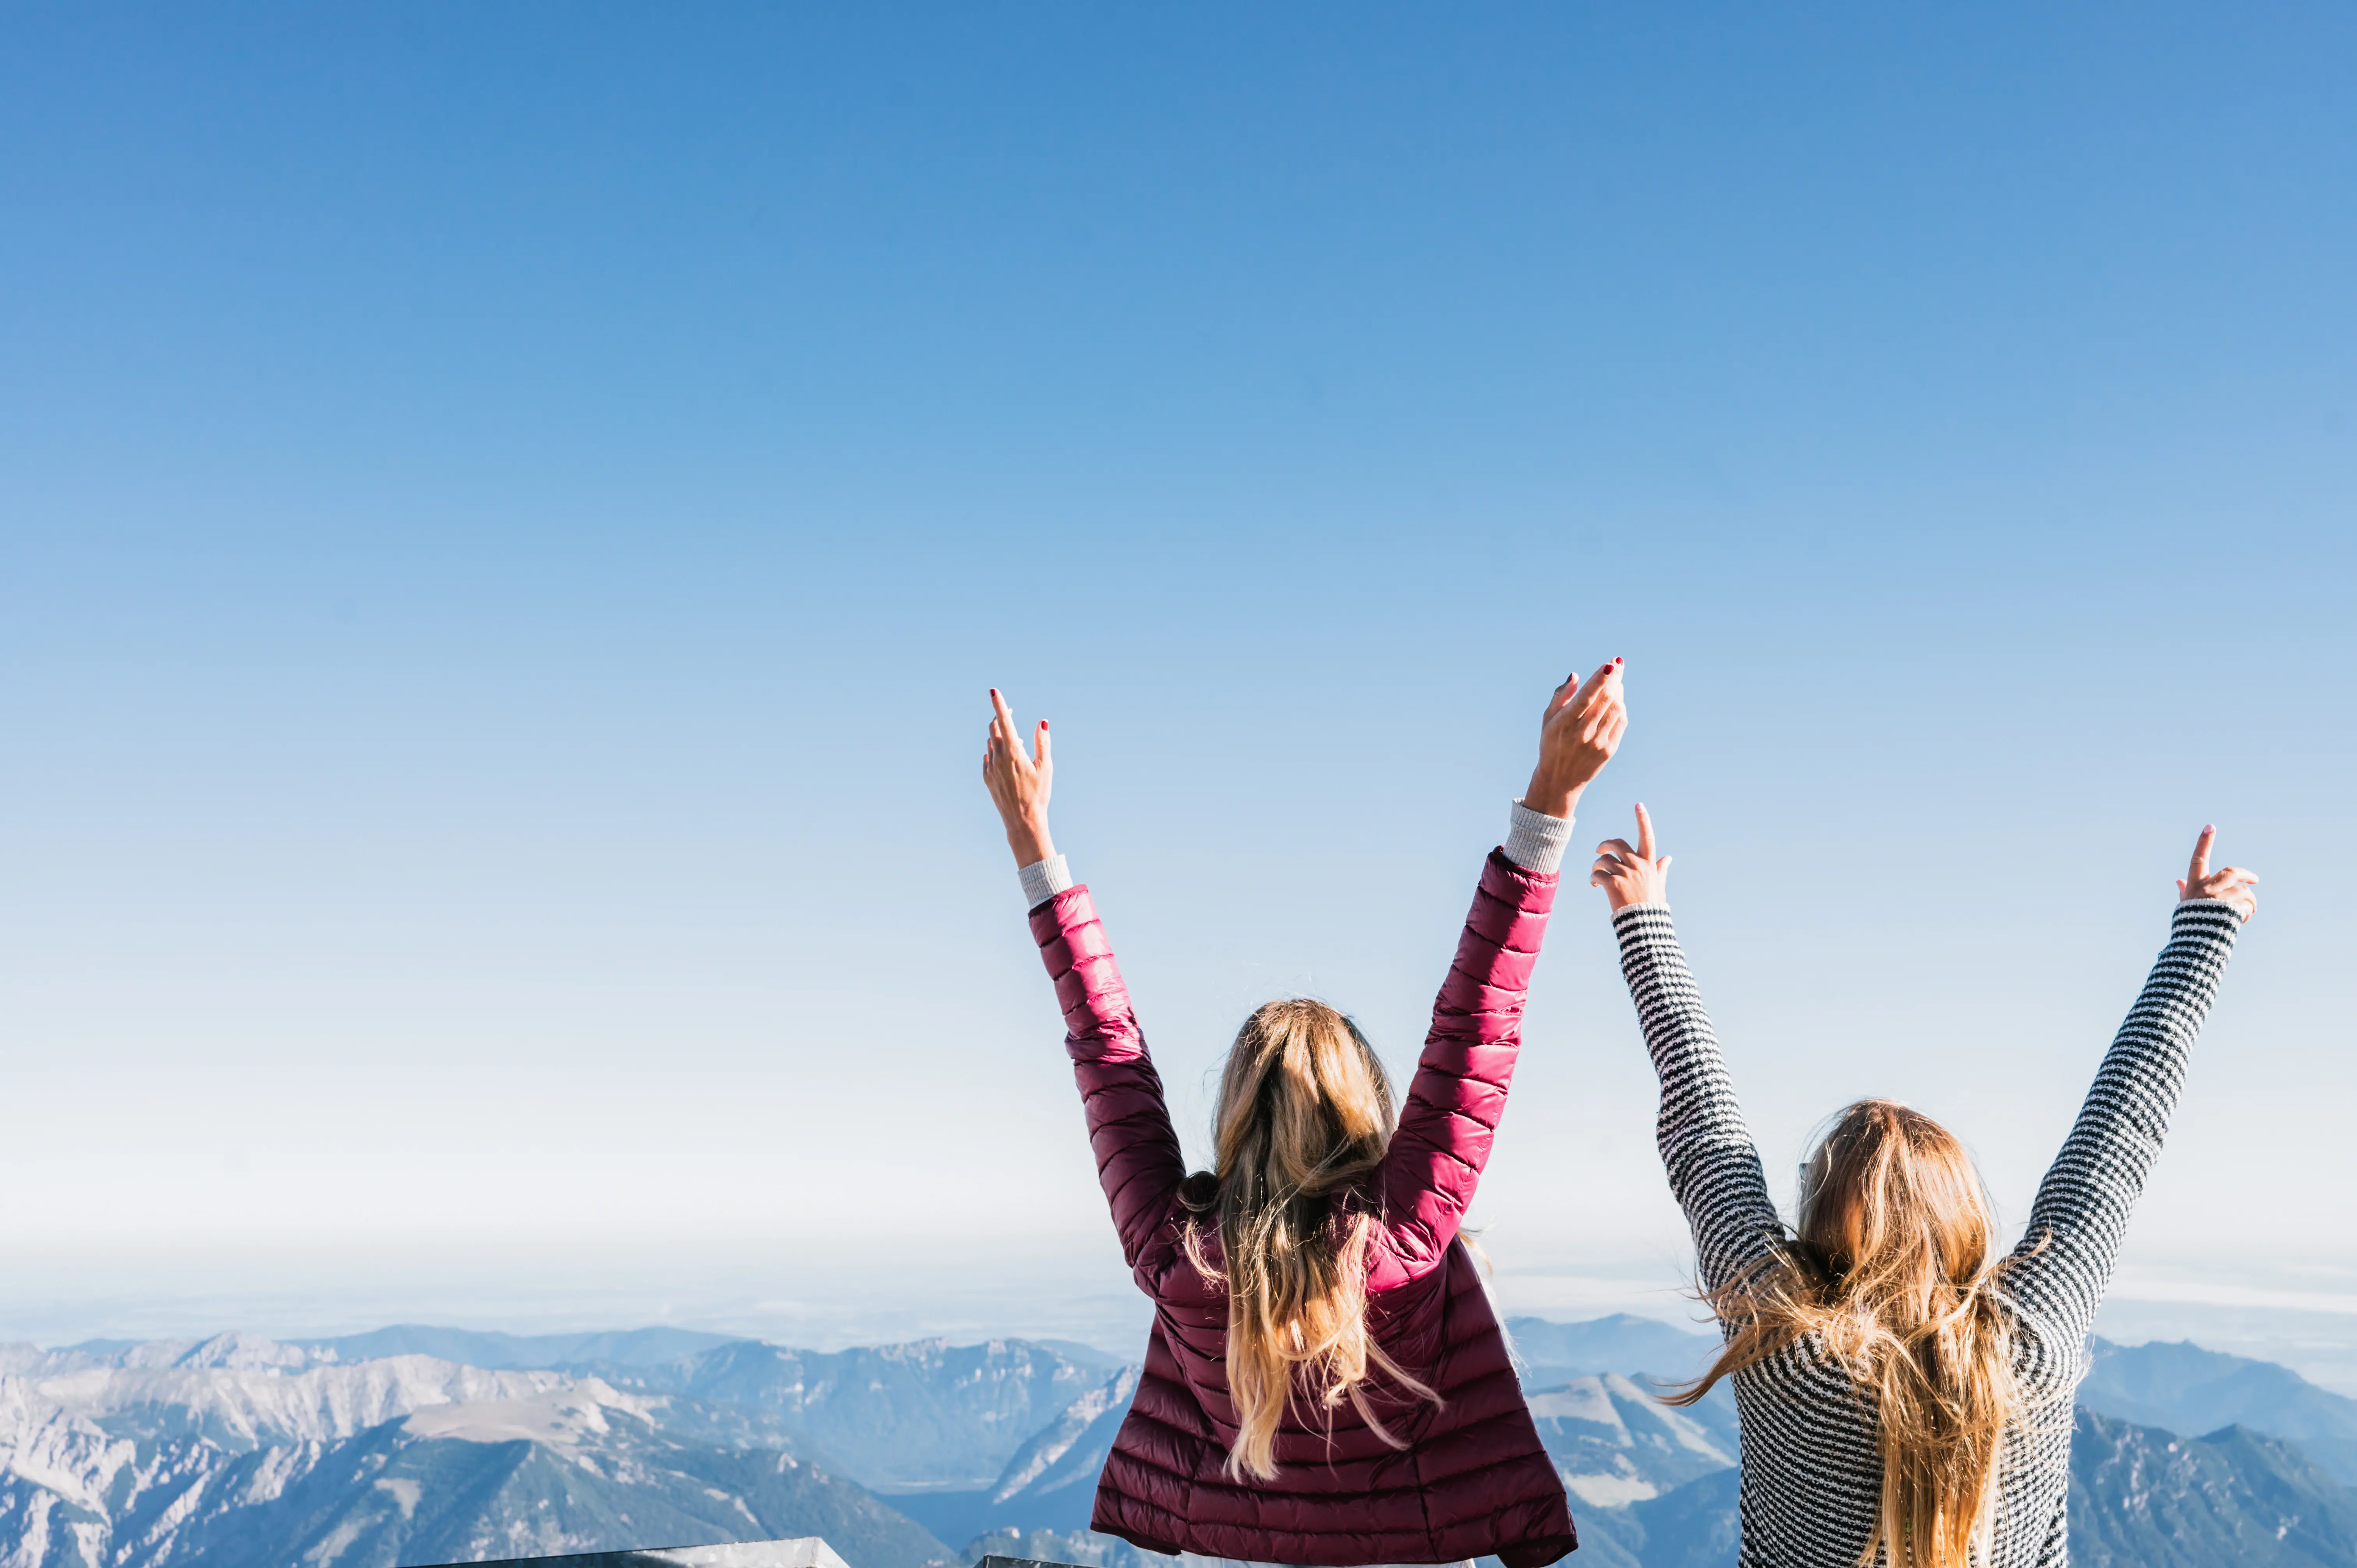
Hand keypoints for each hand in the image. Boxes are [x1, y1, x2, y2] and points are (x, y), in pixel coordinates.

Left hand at [982, 688, 1054, 866]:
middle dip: (1001, 717)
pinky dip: (995, 751)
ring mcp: (990, 768)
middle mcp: (998, 757)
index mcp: (1013, 752)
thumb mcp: (1046, 767)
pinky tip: (1006, 757)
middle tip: (1010, 713)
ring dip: (1000, 736)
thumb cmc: (1038, 794)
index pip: (1004, 721)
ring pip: (991, 742)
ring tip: (1016, 741)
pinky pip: (988, 757)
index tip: (993, 690)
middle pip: (994, 728)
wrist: (1022, 821)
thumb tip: (1042, 722)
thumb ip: (1042, 742)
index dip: (999, 704)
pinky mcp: (987, 778)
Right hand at [1522, 659, 1627, 819]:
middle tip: (1618, 664)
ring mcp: (1597, 743)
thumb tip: (1575, 676)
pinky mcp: (1609, 750)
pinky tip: (1616, 700)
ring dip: (1618, 691)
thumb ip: (1560, 696)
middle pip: (1605, 700)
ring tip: (1615, 682)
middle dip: (1614, 679)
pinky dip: (1620, 708)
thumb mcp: (1547, 719)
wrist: (1559, 779)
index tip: (1611, 665)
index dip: (1599, 680)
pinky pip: (1620, 722)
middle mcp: (1582, 733)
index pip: (1585, 698)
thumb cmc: (1552, 743)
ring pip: (1615, 709)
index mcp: (1564, 724)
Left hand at [1592, 803, 1670, 911]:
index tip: (1638, 805)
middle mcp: (1637, 865)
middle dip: (1606, 844)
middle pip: (1617, 843)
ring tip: (1596, 874)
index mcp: (1649, 864)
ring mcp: (1625, 874)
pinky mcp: (1612, 883)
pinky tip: (1594, 883)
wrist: (1644, 924)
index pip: (1647, 837)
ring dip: (1597, 865)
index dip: (1643, 820)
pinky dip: (1593, 877)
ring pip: (1604, 859)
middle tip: (1600, 850)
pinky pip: (1597, 873)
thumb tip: (1668, 857)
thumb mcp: (1659, 886)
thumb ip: (1660, 870)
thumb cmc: (1652, 906)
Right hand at [2176, 824, 2257, 921]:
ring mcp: (2219, 899)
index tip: (2210, 826)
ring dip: (2250, 902)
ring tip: (2247, 913)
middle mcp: (2206, 889)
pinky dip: (2248, 913)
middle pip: (2232, 872)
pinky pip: (2247, 906)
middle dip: (2246, 875)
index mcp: (2194, 885)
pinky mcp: (2232, 910)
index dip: (2204, 842)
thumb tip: (2179, 880)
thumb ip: (2185, 891)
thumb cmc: (2190, 924)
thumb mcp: (2185, 905)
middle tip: (2255, 880)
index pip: (2198, 858)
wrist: (2196, 945)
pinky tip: (2242, 921)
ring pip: (2244, 892)